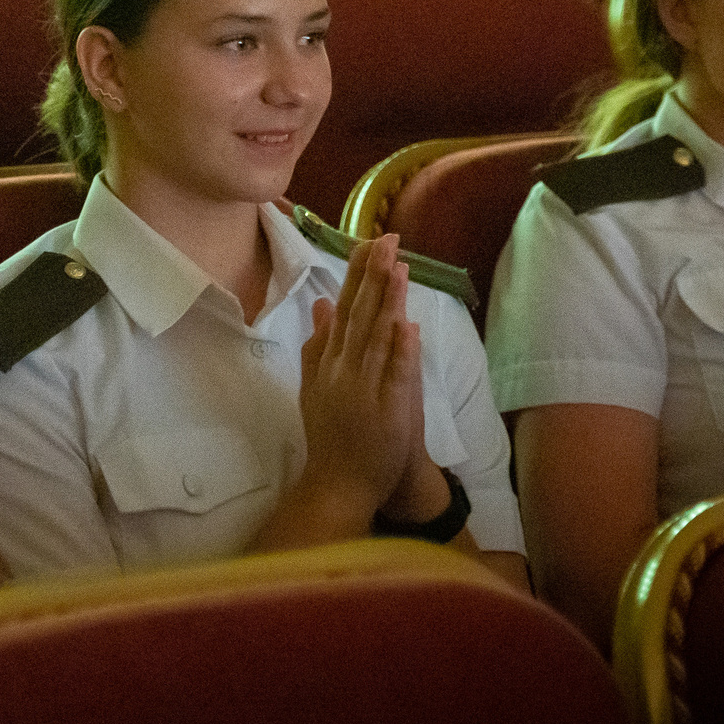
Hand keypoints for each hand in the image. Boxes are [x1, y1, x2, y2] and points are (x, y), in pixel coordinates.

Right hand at [296, 233, 417, 514]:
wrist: (338, 484)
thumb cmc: (333, 435)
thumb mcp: (317, 384)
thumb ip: (318, 344)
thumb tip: (323, 303)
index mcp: (329, 361)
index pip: (345, 309)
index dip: (358, 275)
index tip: (369, 242)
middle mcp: (342, 369)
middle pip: (359, 315)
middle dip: (372, 276)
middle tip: (384, 239)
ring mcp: (362, 388)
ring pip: (376, 337)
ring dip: (386, 301)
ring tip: (398, 267)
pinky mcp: (384, 409)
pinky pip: (392, 374)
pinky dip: (398, 349)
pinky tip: (406, 323)